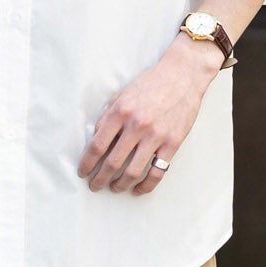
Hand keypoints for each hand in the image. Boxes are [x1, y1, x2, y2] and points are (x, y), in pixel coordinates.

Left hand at [77, 39, 220, 195]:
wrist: (183, 75)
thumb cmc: (150, 84)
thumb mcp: (122, 94)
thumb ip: (108, 116)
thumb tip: (95, 138)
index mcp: (120, 112)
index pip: (97, 146)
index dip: (87, 163)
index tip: (82, 172)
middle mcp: (136, 126)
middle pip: (112, 162)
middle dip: (99, 179)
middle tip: (94, 186)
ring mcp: (156, 136)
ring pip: (133, 172)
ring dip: (120, 185)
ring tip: (114, 188)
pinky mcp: (172, 143)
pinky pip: (157, 172)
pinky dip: (145, 186)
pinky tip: (137, 190)